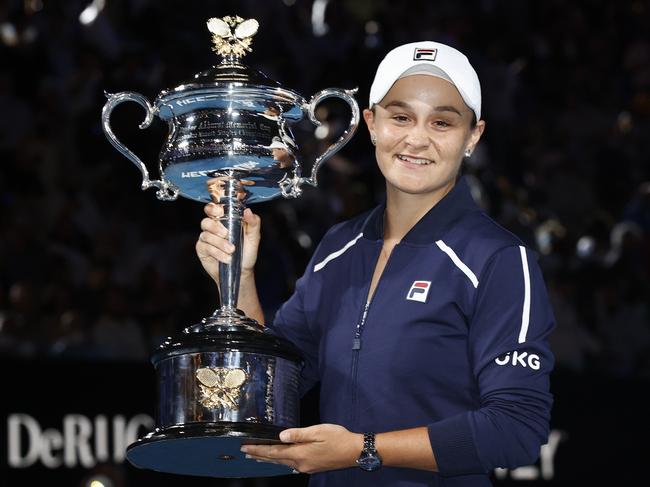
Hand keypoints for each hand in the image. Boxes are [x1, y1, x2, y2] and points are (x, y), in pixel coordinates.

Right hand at [196, 203, 260, 283]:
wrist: (242, 271)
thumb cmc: (247, 253)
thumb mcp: (254, 237)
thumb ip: (253, 223)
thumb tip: (248, 211)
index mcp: (225, 221)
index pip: (213, 209)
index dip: (213, 208)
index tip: (220, 211)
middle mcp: (213, 228)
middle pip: (206, 221)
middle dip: (215, 227)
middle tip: (226, 234)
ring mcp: (206, 238)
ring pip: (206, 235)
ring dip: (219, 243)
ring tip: (231, 250)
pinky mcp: (202, 249)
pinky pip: (205, 247)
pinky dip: (216, 252)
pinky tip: (226, 258)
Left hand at [240, 424, 362, 473]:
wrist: (354, 452)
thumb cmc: (338, 438)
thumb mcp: (318, 431)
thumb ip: (298, 434)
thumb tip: (281, 436)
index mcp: (301, 453)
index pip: (274, 452)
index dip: (258, 450)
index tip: (246, 447)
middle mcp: (301, 464)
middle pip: (275, 460)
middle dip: (259, 455)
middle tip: (245, 452)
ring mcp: (306, 467)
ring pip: (283, 463)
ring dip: (268, 460)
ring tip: (257, 457)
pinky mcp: (312, 467)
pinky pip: (291, 465)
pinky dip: (280, 461)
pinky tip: (279, 460)